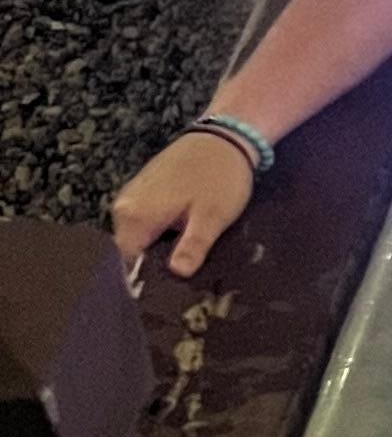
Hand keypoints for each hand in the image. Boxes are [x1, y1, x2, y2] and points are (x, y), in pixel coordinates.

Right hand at [113, 129, 254, 281]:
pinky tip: (179, 245)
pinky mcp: (142, 193)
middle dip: (149, 271)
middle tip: (177, 289)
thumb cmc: (220, 177)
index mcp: (135, 217)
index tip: (163, 299)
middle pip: (128, 253)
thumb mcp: (211, 217)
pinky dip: (158, 238)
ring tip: (180, 269)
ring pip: (136, 240)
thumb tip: (176, 275)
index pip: (124, 264)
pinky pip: (143, 225)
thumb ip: (191, 248)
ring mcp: (131, 198)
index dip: (142, 284)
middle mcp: (124, 208)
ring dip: (155, 255)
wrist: (223, 137)